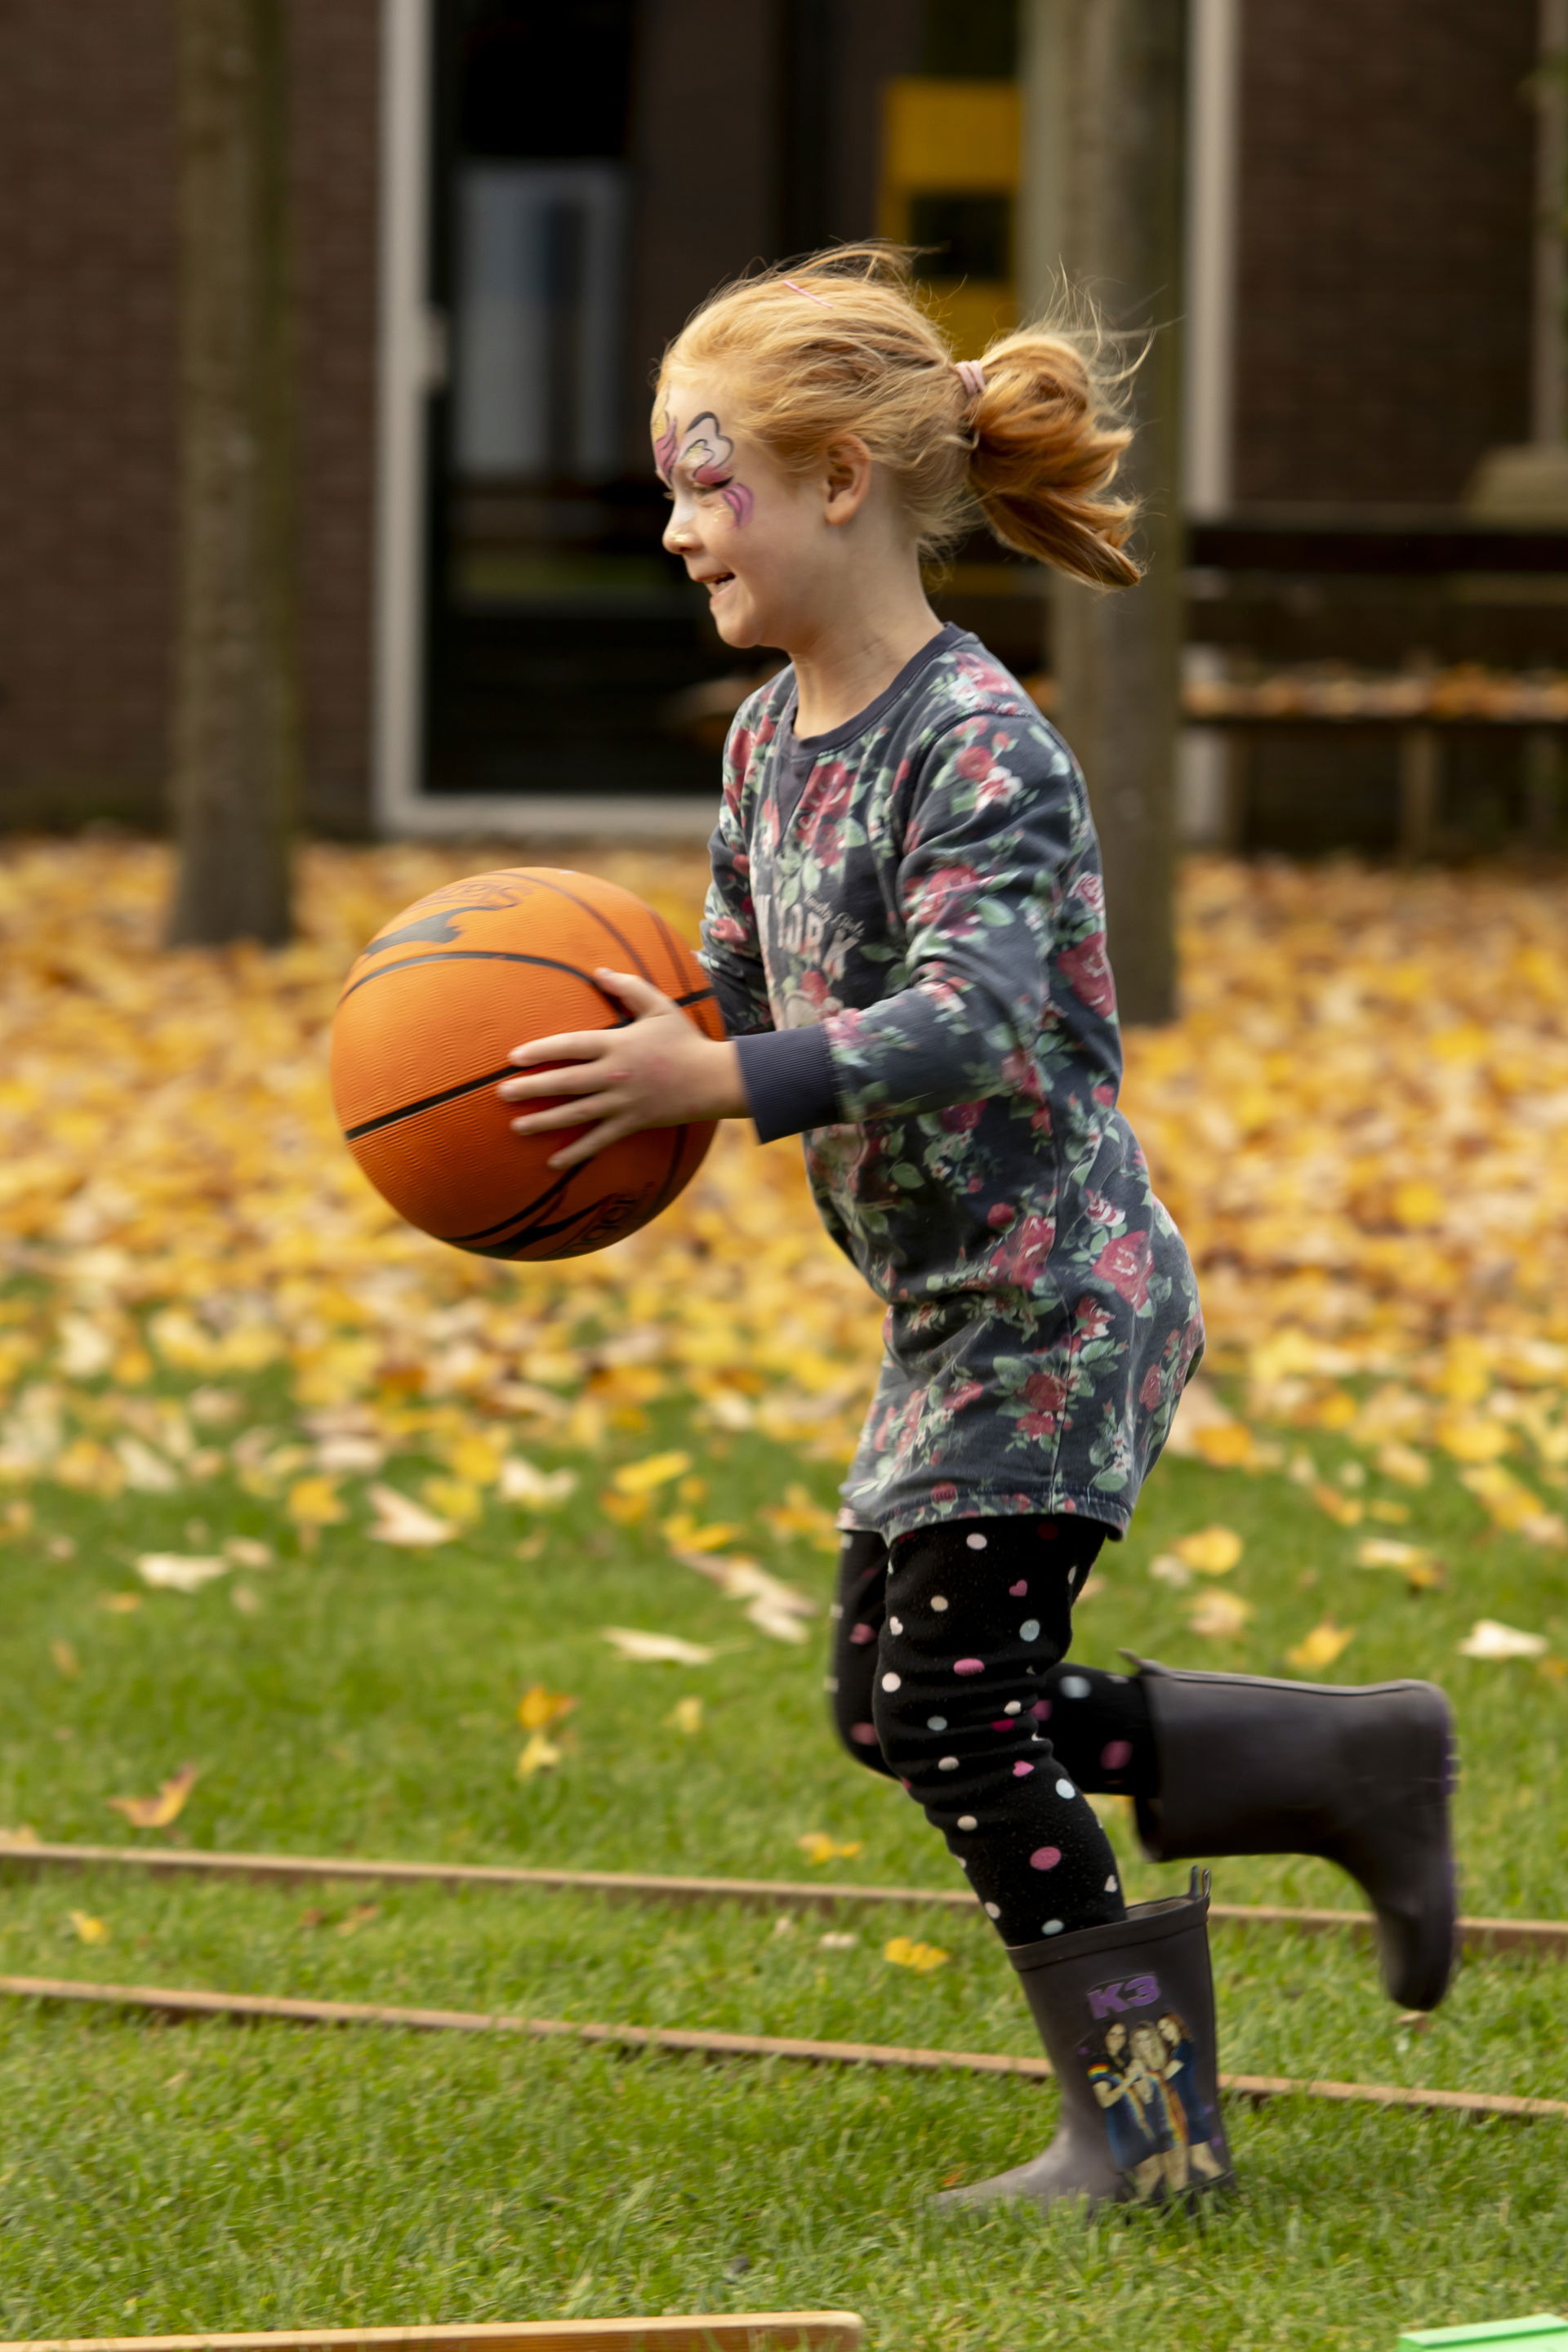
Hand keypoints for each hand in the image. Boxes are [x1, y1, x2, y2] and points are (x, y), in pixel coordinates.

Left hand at [496, 968, 746, 1169]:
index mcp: (617, 1044)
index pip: (570, 1046)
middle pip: (566, 1082)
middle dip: (531, 1088)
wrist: (713, 1078)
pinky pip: (599, 1140)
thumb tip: (597, 971)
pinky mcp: (631, 1123)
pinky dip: (576, 1152)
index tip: (514, 1058)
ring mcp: (622, 1102)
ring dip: (544, 1121)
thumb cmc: (684, 1040)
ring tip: (517, 1126)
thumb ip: (628, 987)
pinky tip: (552, 1162)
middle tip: (502, 1093)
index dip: (540, 1051)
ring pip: (576, 1114)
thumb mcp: (658, 1006)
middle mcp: (615, 1074)